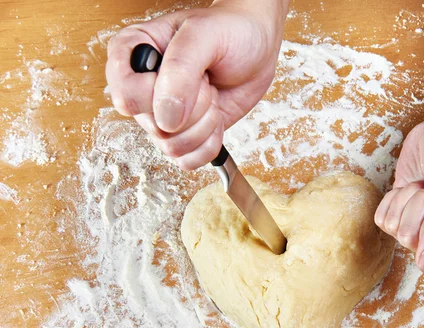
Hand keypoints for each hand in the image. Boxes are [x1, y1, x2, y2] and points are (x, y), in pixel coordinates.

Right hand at [106, 0, 287, 169]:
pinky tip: (216, 119)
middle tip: (206, 80)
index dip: (158, 95)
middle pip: (154, 126)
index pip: (126, 96)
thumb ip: (180, 70)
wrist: (257, 45)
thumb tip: (167, 118)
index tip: (185, 75)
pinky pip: (186, 160)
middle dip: (193, 107)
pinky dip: (209, 144)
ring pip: (171, 146)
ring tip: (212, 94)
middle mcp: (141, 89)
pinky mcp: (184, 135)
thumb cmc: (229, 30)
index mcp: (132, 55)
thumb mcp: (203, 35)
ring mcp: (161, 116)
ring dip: (204, 124)